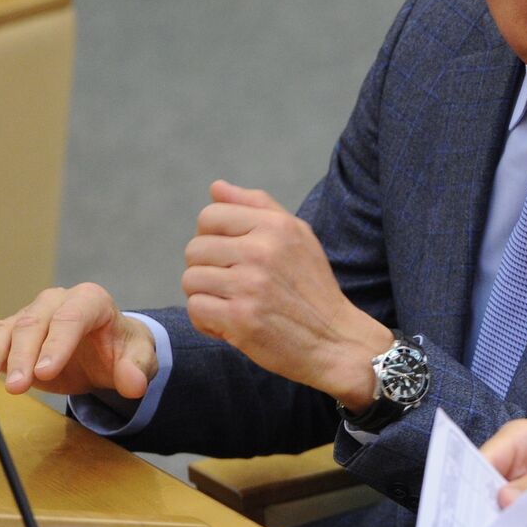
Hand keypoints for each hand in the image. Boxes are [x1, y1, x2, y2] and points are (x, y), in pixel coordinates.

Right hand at [0, 283, 156, 398]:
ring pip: (6, 329)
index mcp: (90, 300)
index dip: (57, 344)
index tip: (46, 373)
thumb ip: (138, 369)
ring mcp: (31, 317)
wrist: (107, 351)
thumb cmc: (122, 349)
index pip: (71, 317)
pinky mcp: (12, 336)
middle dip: (23, 355)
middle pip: (34, 323)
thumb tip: (133, 384)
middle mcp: (56, 302)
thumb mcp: (140, 357)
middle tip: (18, 388)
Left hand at [182, 180, 392, 409]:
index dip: (211, 237)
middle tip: (232, 285)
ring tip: (232, 303)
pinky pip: (195, 309)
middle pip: (195, 249)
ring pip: (191, 279)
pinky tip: (230, 324)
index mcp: (276, 226)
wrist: (335, 339)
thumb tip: (216, 187)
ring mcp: (250, 285)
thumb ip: (257, 206)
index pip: (210, 216)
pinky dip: (207, 321)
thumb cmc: (312, 287)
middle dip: (206, 269)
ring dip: (206, 295)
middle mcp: (262, 251)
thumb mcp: (297, 236)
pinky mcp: (241, 319)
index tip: (229, 257)